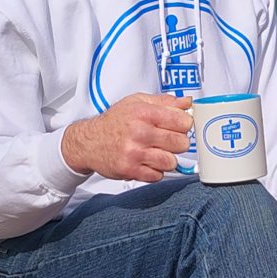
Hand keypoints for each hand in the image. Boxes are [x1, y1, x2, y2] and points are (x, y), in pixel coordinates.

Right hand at [61, 93, 192, 180]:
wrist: (88, 141)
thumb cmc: (115, 121)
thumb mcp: (138, 102)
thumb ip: (165, 101)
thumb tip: (188, 102)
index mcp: (144, 113)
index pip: (183, 121)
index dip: (185, 125)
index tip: (180, 126)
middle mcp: (139, 132)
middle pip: (181, 143)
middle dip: (179, 143)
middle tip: (169, 141)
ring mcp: (135, 153)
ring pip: (171, 162)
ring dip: (168, 159)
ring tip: (158, 152)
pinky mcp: (130, 170)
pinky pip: (157, 176)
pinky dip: (155, 171)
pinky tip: (147, 162)